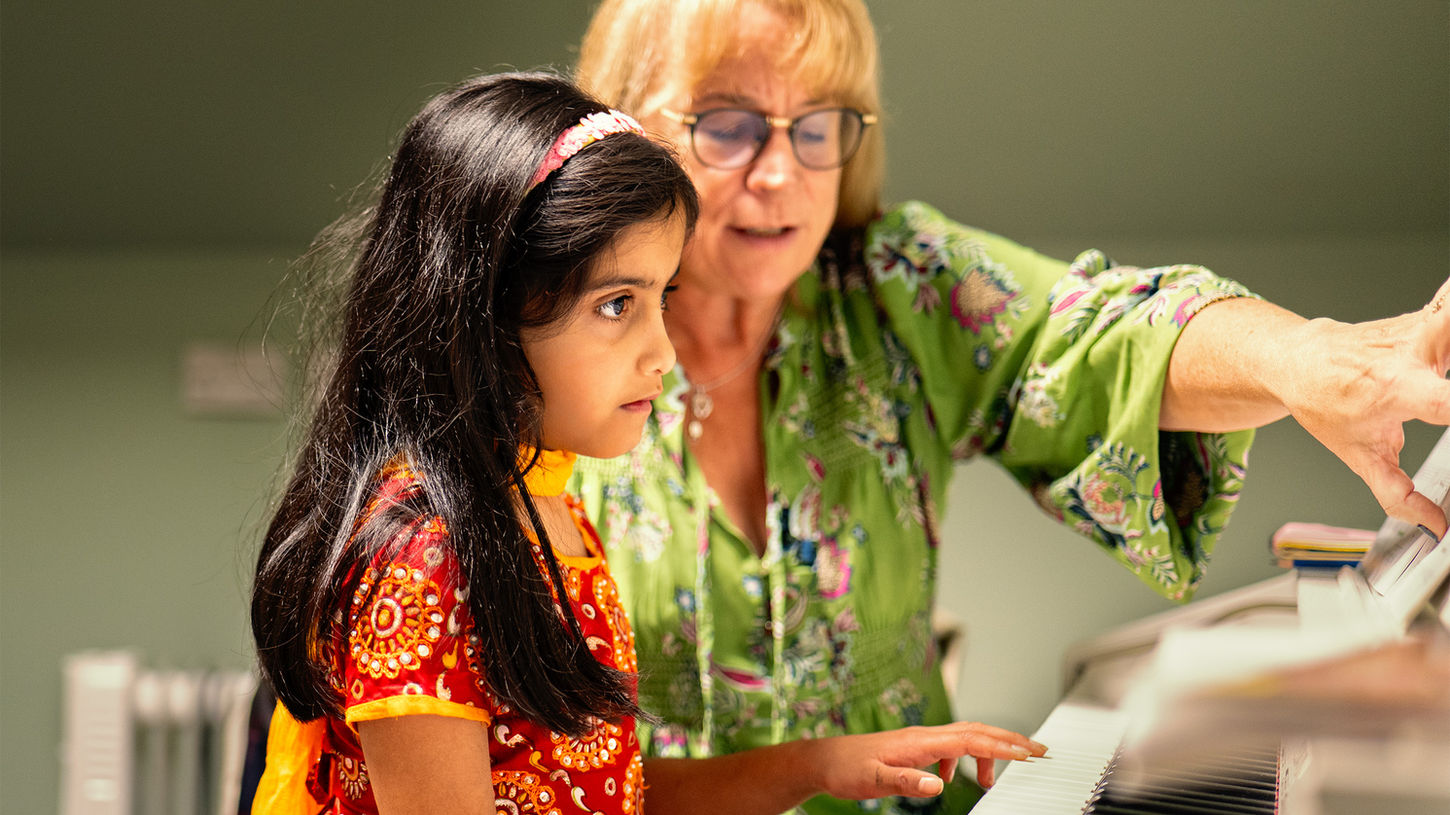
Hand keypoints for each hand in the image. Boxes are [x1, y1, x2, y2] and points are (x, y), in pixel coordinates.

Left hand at [810, 721, 1046, 798]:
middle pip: (976, 731)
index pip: (970, 739)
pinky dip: (963, 759)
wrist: (825, 760)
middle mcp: (924, 735)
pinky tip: (951, 777)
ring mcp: (919, 740)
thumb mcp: (875, 780)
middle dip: (1009, 739)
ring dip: (987, 752)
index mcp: (920, 741)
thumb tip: (939, 783)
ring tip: (992, 779)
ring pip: (965, 738)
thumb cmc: (847, 768)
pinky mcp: (913, 748)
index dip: (1001, 746)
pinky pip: (949, 748)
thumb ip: (907, 781)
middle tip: (1039, 750)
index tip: (1028, 753)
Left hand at [1276, 277, 1449, 537]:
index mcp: (1397, 389)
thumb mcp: (1358, 456)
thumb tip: (1434, 524)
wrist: (1296, 360)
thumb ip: (1398, 494)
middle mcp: (1411, 351)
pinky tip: (1449, 340)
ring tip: (1447, 368)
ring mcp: (1421, 327)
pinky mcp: (1428, 314)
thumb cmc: (1323, 402)